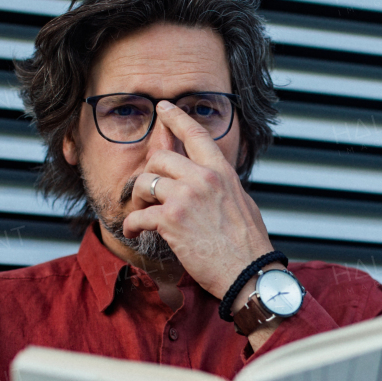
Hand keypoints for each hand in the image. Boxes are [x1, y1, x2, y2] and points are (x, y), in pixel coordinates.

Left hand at [121, 100, 274, 299]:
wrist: (248, 273)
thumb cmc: (249, 245)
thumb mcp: (243, 203)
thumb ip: (224, 187)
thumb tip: (214, 184)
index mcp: (222, 172)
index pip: (196, 134)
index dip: (176, 117)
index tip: (163, 107)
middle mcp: (203, 179)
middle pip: (160, 157)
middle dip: (149, 174)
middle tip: (148, 192)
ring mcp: (186, 197)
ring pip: (145, 182)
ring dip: (138, 199)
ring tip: (142, 214)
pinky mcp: (171, 220)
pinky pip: (138, 215)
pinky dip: (132, 225)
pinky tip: (135, 232)